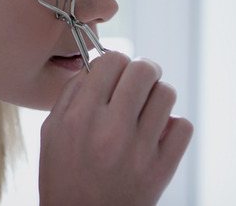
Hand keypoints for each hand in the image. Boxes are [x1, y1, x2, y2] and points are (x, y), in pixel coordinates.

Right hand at [39, 52, 192, 205]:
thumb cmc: (64, 175)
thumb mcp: (52, 131)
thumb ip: (72, 92)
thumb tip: (100, 63)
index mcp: (80, 117)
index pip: (112, 60)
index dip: (116, 62)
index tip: (116, 74)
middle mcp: (110, 131)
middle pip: (144, 70)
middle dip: (143, 70)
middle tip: (140, 82)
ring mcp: (139, 151)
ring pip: (166, 94)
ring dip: (158, 96)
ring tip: (147, 109)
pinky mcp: (161, 170)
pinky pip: (183, 126)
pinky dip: (174, 126)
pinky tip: (157, 134)